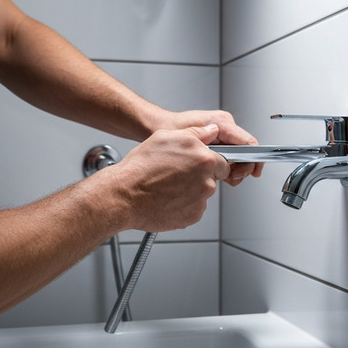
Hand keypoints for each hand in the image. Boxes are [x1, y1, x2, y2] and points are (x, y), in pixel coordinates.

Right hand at [113, 124, 229, 231]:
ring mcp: (200, 200)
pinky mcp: (192, 216)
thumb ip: (196, 133)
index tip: (197, 164)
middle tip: (177, 174)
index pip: (223, 161)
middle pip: (213, 178)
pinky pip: (193, 208)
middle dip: (200, 176)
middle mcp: (206, 180)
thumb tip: (211, 131)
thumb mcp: (166, 136)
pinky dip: (184, 205)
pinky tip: (167, 198)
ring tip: (168, 186)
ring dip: (191, 190)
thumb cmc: (141, 167)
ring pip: (202, 194)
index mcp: (204, 158)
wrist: (125, 195)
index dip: (209, 162)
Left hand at [155, 110, 263, 185]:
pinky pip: (228, 155)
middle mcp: (223, 127)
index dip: (254, 159)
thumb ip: (209, 150)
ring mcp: (221, 134)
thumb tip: (227, 162)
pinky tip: (217, 174)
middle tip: (232, 179)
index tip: (254, 172)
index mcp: (221, 123)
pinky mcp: (216, 141)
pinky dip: (225, 167)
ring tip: (223, 178)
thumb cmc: (168, 129)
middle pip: (245, 151)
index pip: (248, 142)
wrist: (156, 126)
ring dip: (233, 170)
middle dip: (241, 168)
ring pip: (238, 155)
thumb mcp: (188, 140)